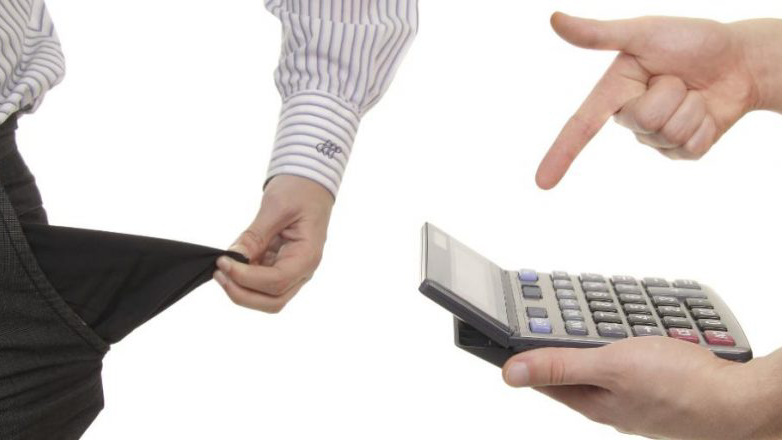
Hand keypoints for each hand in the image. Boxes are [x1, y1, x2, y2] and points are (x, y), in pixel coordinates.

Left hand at [213, 175, 333, 312]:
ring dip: (242, 289)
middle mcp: (303, 269)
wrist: (311, 182)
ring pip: (267, 297)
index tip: (223, 262)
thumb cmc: (300, 190)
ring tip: (222, 268)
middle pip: (273, 301)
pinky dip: (244, 278)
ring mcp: (293, 271)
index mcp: (308, 256)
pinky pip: (261, 283)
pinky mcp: (280, 266)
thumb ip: (254, 236)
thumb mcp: (276, 207)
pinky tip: (231, 263)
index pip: (276, 281)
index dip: (246, 278)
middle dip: (242, 293)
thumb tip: (233, 257)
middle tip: (219, 274)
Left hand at [502, 337, 781, 438]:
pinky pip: (628, 361)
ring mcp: (633, 395)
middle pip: (570, 367)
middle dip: (556, 340)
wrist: (740, 400)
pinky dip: (620, 342)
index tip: (502, 331)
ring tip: (579, 317)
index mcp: (590, 400)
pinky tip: (627, 332)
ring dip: (590, 339)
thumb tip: (509, 371)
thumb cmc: (680, 385)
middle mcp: (608, 402)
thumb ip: (561, 366)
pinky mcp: (656, 386)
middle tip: (543, 312)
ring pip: (600, 362)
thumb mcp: (611, 366)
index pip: (542, 376)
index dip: (520, 352)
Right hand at [536, 13, 781, 188]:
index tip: (542, 182)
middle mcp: (631, 117)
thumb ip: (598, 34)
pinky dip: (705, 125)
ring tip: (693, 90)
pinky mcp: (682, 151)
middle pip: (642, 121)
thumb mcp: (643, 33)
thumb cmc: (691, 41)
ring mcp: (656, 138)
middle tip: (678, 78)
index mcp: (614, 92)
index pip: (581, 127)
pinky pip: (689, 148)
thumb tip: (554, 19)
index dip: (560, 154)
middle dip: (668, 94)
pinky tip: (706, 109)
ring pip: (668, 134)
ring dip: (690, 106)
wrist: (740, 60)